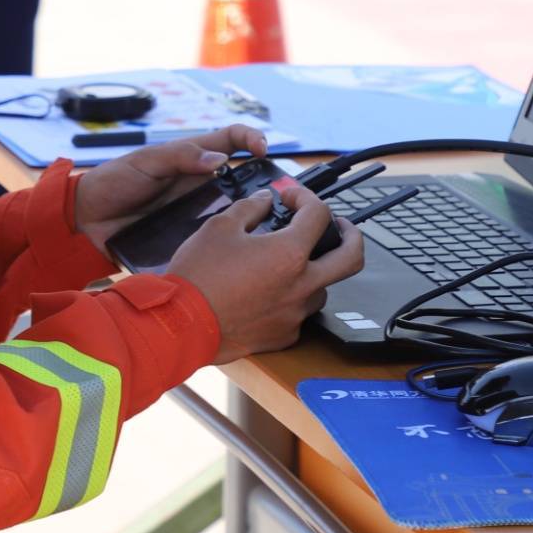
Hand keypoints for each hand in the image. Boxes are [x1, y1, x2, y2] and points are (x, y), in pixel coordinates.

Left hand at [72, 125, 269, 251]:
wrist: (87, 219)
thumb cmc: (115, 180)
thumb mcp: (146, 162)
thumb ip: (180, 157)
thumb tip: (219, 160)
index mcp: (193, 158)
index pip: (231, 140)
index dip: (251, 139)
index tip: (263, 150)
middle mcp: (200, 185)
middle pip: (241, 182)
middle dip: (261, 186)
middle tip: (274, 197)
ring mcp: (195, 213)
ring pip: (232, 215)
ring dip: (247, 220)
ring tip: (261, 230)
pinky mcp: (186, 238)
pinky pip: (210, 242)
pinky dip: (223, 247)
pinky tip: (233, 256)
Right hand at [167, 183, 365, 363]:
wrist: (181, 324)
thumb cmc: (198, 275)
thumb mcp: (220, 227)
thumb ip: (250, 208)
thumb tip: (265, 200)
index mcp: (289, 253)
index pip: (318, 215)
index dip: (305, 198)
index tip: (290, 197)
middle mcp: (301, 285)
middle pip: (351, 258)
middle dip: (351, 235)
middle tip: (338, 226)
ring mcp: (295, 314)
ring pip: (323, 287)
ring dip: (314, 270)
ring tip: (291, 261)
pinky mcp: (284, 335)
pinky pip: (299, 313)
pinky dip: (291, 298)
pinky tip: (270, 291)